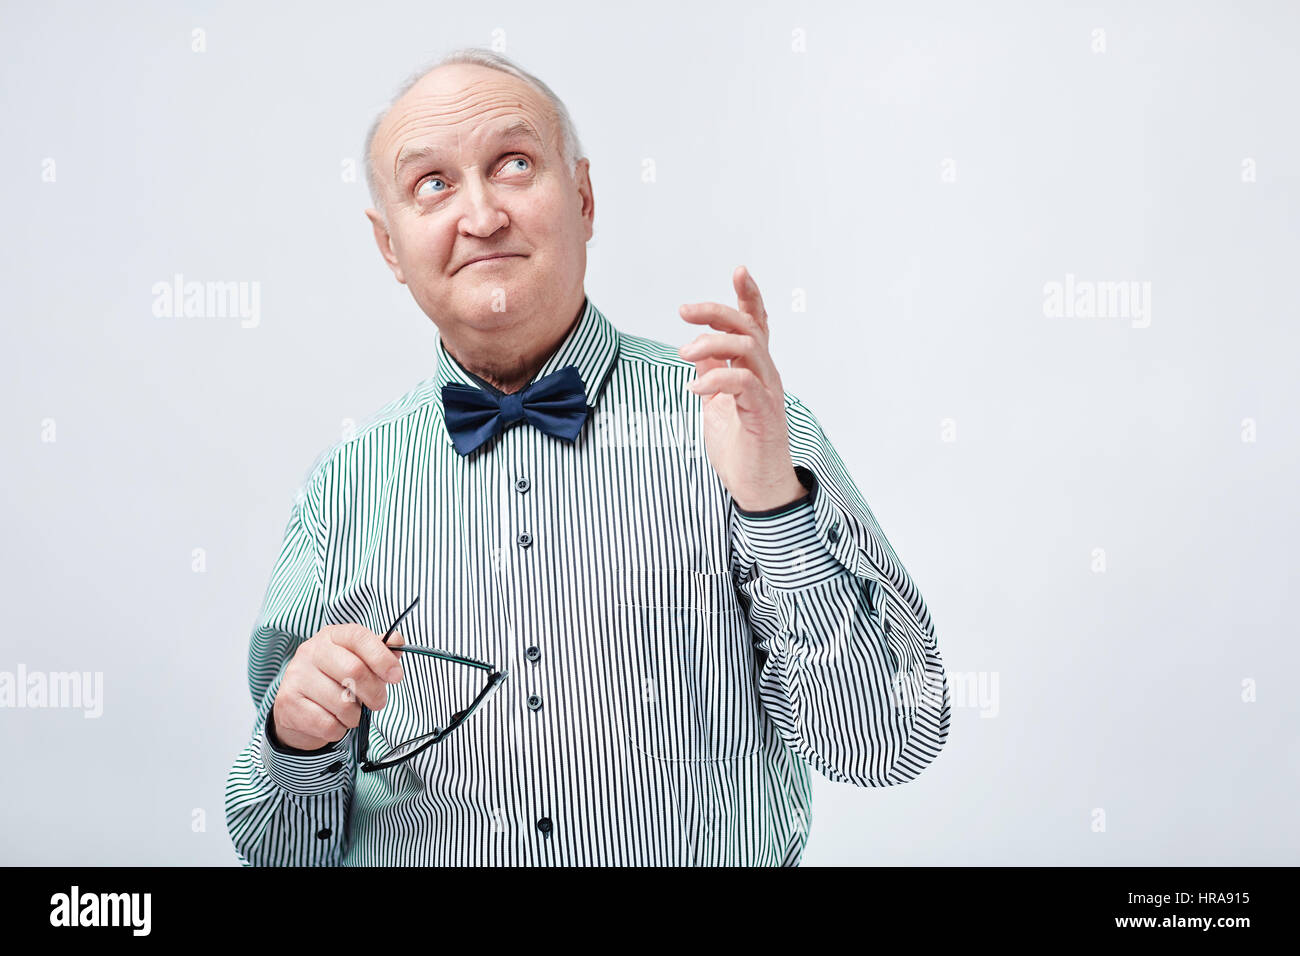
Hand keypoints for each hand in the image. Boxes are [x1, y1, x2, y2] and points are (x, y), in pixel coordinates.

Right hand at [271, 624, 405, 750]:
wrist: (297, 707)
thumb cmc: (334, 681)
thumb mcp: (357, 661)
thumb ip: (379, 652)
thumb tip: (398, 642)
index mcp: (332, 636)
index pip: (359, 638)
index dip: (382, 658)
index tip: (397, 676)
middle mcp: (310, 651)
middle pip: (354, 671)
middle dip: (374, 693)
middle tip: (378, 703)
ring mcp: (296, 676)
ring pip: (342, 703)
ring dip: (355, 716)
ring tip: (350, 713)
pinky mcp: (287, 703)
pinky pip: (327, 724)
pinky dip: (338, 729)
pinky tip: (333, 722)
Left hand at [678, 265, 806, 511]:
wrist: (757, 488)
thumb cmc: (741, 449)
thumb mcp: (716, 406)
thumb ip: (712, 377)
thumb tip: (698, 354)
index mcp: (755, 371)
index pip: (757, 324)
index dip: (749, 296)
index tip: (739, 270)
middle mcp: (766, 376)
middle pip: (748, 328)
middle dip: (716, 312)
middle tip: (683, 311)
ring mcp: (768, 393)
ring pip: (748, 348)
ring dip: (712, 344)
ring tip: (684, 354)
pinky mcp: (763, 414)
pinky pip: (743, 384)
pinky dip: (717, 380)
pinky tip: (694, 388)